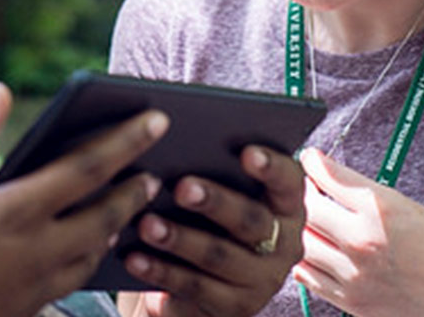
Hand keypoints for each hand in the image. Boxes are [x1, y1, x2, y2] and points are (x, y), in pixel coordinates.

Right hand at [0, 82, 167, 316]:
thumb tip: (0, 90)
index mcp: (11, 214)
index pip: (85, 168)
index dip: (124, 140)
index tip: (157, 119)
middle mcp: (33, 254)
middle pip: (104, 216)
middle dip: (133, 190)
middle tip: (158, 171)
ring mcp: (30, 290)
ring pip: (92, 255)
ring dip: (116, 228)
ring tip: (128, 211)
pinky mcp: (20, 313)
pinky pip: (72, 284)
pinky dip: (90, 261)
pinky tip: (82, 255)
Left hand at [118, 145, 304, 316]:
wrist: (198, 287)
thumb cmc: (203, 219)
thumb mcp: (214, 194)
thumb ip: (206, 163)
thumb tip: (161, 125)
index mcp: (285, 205)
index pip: (288, 181)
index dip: (271, 166)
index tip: (246, 152)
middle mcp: (283, 244)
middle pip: (251, 220)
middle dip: (215, 202)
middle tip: (181, 187)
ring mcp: (261, 281)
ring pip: (220, 257)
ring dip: (180, 239)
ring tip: (145, 224)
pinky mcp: (234, 309)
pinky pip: (196, 290)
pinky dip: (163, 272)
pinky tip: (135, 259)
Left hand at [294, 148, 423, 316]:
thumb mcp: (409, 208)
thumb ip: (365, 194)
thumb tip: (328, 178)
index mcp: (381, 209)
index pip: (326, 176)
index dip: (311, 162)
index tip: (309, 158)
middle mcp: (363, 240)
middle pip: (305, 207)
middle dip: (300, 192)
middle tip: (304, 187)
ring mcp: (354, 274)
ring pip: (301, 241)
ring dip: (299, 226)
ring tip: (307, 219)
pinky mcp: (351, 301)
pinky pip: (306, 276)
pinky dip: (302, 258)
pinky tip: (311, 249)